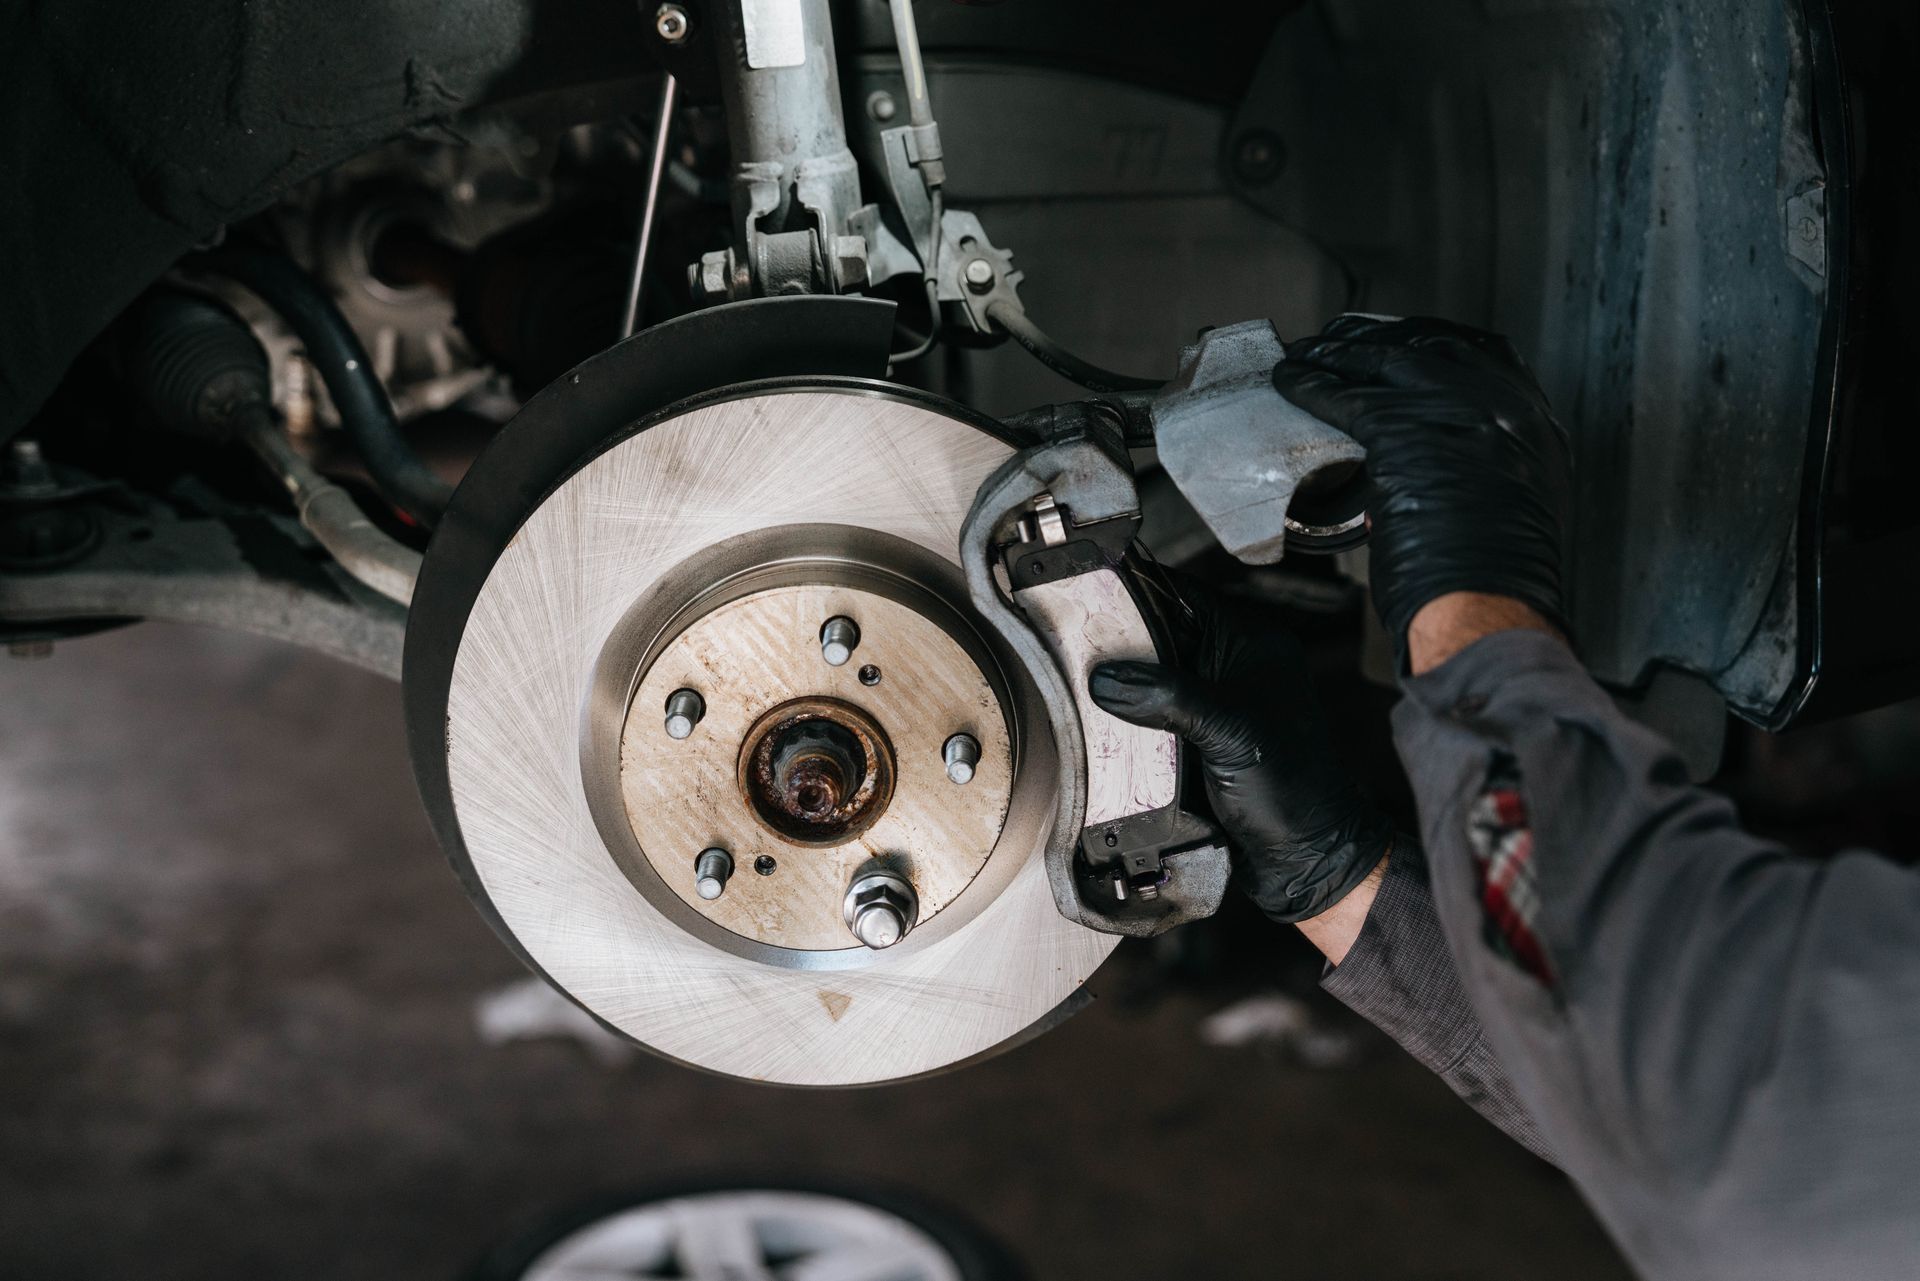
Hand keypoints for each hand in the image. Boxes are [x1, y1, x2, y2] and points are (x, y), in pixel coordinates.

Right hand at [1088, 576, 1391, 923]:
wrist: (1306, 856)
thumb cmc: (1295, 789)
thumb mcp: (1228, 730)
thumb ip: (1167, 696)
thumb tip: (1108, 677)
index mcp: (1251, 642)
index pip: (1182, 594)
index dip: (1136, 588)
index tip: (1089, 590)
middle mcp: (1230, 665)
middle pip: (1158, 634)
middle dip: (1117, 639)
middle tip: (1071, 640)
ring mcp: (1212, 702)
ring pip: (1150, 676)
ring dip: (1120, 682)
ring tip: (1077, 677)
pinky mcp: (1196, 738)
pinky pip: (1150, 716)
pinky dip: (1126, 719)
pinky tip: (1099, 721)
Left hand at [1271, 315, 1573, 661]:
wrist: (1491, 611)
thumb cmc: (1495, 583)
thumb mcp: (1516, 504)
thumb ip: (1487, 467)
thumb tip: (1445, 460)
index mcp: (1536, 425)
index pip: (1482, 353)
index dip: (1431, 341)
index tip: (1400, 340)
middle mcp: (1505, 406)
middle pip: (1429, 345)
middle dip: (1379, 337)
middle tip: (1341, 337)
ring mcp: (1458, 413)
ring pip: (1384, 362)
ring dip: (1337, 355)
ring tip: (1307, 354)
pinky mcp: (1405, 432)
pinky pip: (1347, 397)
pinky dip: (1313, 385)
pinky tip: (1292, 381)